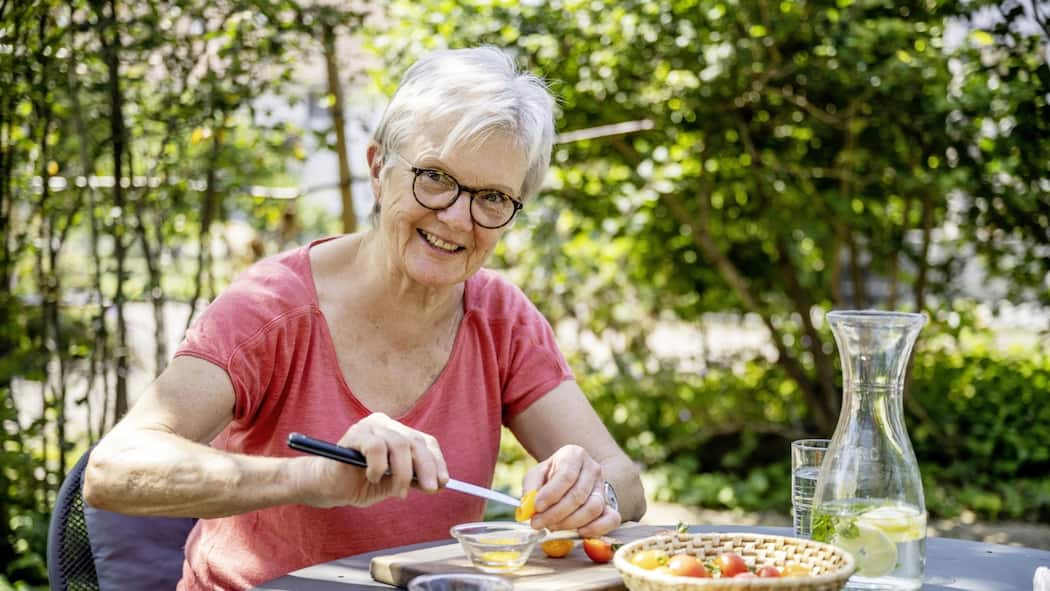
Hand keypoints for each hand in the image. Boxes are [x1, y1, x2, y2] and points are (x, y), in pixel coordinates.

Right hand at [295, 413, 448, 507]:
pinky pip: (376, 448)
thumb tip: (439, 483)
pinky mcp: (354, 434)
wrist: (328, 487)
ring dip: (403, 473)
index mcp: (397, 432)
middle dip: (427, 468)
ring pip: (399, 445)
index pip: (425, 441)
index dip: (437, 461)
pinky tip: (373, 478)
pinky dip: (379, 467)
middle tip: (432, 489)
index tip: (444, 482)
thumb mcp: (393, 483)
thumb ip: (413, 479)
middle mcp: (385, 424)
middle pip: (416, 441)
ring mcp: (369, 426)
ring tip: (398, 492)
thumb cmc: (360, 483)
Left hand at [522, 444, 619, 537]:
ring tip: (552, 526)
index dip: (551, 494)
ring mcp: (603, 487)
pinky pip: (611, 519)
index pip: (566, 475)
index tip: (536, 507)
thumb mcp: (537, 475)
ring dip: (570, 523)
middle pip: (578, 495)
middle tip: (538, 523)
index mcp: (574, 455)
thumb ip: (530, 489)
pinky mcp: (611, 505)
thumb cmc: (552, 477)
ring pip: (593, 508)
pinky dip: (596, 529)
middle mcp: (593, 469)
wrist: (572, 478)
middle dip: (556, 513)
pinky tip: (579, 532)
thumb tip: (528, 508)